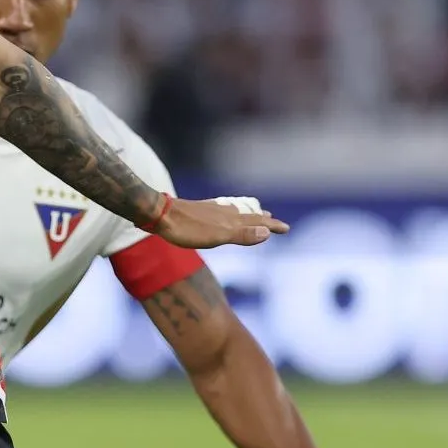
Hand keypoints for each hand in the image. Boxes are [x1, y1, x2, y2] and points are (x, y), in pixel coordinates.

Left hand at [154, 195, 287, 249]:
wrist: (160, 214)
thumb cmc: (188, 230)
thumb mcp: (217, 237)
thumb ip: (242, 234)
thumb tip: (267, 231)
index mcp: (231, 220)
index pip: (258, 222)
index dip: (272, 226)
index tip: (286, 228)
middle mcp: (225, 213)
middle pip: (249, 215)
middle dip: (264, 220)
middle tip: (275, 222)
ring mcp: (212, 211)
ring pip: (237, 212)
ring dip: (250, 215)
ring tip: (257, 214)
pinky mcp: (200, 211)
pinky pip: (224, 210)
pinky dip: (233, 212)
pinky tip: (225, 213)